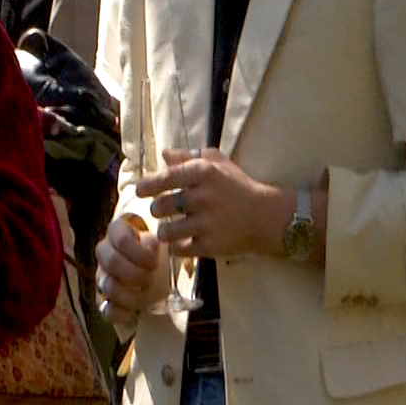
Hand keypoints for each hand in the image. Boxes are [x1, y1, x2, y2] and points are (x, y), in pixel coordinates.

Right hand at [95, 214, 162, 326]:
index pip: (120, 238)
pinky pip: (105, 309)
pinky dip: (121, 314)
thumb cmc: (159, 253)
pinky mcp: (102, 299)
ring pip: (107, 286)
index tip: (154, 262)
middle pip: (111, 261)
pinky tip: (134, 313)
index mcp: (118, 232)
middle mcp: (105, 252)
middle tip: (151, 279)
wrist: (154, 274)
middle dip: (135, 274)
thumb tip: (167, 246)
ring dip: (130, 295)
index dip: (138, 252)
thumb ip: (165, 242)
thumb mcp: (163, 242)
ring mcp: (102, 276)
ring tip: (147, 297)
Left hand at [136, 148, 286, 259]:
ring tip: (171, 229)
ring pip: (166, 231)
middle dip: (156, 210)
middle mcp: (203, 197)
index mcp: (203, 172)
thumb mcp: (218, 163)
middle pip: (160, 206)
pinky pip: (179, 249)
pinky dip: (177, 247)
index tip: (140, 191)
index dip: (147, 185)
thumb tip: (164, 154)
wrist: (265, 216)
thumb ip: (189, 156)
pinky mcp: (210, 245)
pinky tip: (184, 241)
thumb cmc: (238, 186)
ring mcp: (206, 223)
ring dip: (165, 231)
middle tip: (161, 210)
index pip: (164, 178)